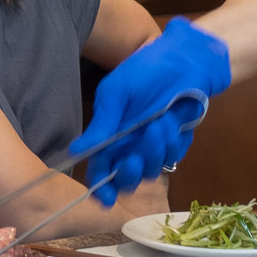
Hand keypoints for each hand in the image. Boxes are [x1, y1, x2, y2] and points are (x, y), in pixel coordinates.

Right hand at [70, 18, 231, 204]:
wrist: (181, 56)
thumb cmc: (143, 70)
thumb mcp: (115, 93)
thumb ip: (101, 125)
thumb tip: (75, 152)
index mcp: (110, 136)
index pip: (101, 169)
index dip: (102, 188)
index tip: (105, 199)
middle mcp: (130, 145)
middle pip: (128, 177)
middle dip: (131, 173)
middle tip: (135, 157)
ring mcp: (154, 144)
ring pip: (154, 168)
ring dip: (156, 149)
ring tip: (162, 121)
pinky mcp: (177, 140)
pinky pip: (175, 155)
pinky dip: (174, 142)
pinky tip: (175, 120)